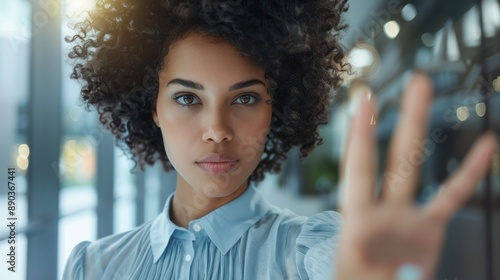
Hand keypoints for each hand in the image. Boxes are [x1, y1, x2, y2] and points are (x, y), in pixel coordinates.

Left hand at [335, 73, 496, 279]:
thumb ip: (393, 276)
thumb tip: (411, 270)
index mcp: (358, 223)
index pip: (359, 169)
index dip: (361, 136)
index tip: (363, 100)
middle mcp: (382, 212)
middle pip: (394, 157)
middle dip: (403, 120)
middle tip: (413, 82)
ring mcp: (406, 218)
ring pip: (416, 167)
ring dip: (421, 129)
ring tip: (425, 94)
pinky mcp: (428, 231)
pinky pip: (451, 198)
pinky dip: (468, 174)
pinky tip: (483, 148)